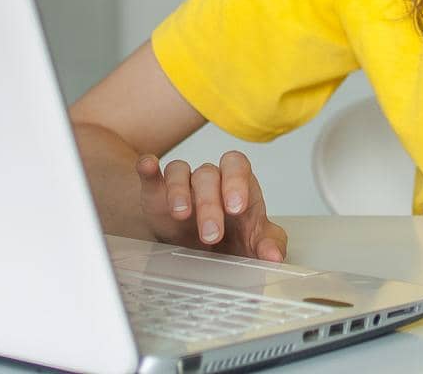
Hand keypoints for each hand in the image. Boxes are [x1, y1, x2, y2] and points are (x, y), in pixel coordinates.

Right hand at [135, 150, 288, 261]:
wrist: (204, 254)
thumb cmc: (233, 241)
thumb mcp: (255, 244)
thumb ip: (269, 245)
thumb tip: (274, 256)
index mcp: (237, 185)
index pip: (237, 166)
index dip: (236, 181)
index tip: (236, 208)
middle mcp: (210, 180)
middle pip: (208, 174)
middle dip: (209, 204)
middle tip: (211, 235)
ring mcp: (183, 185)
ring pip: (179, 171)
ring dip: (179, 191)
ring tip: (181, 215)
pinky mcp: (157, 194)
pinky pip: (151, 173)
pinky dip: (148, 169)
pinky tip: (148, 168)